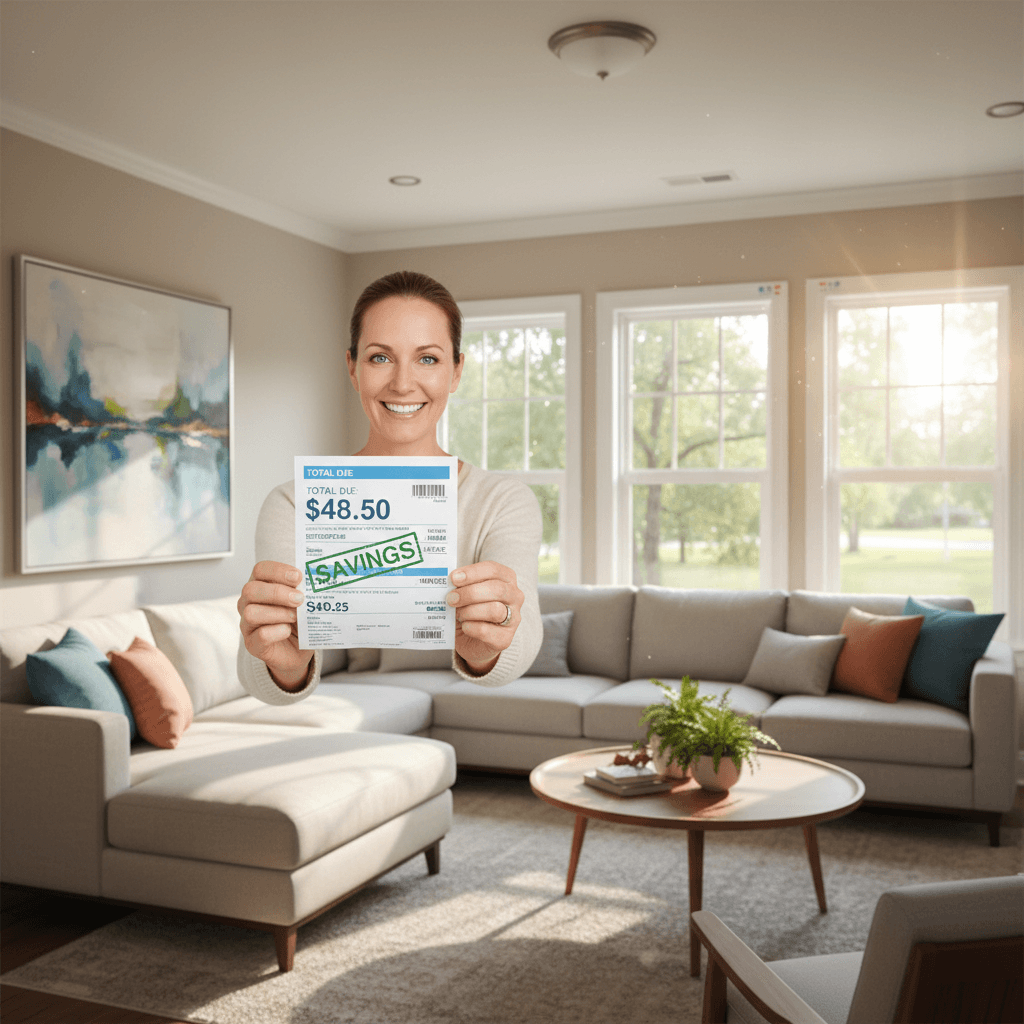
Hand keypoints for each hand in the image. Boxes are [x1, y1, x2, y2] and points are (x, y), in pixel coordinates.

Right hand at [238, 561, 312, 690]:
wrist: (298, 650)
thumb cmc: (298, 621)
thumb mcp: (303, 602)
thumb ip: (304, 591)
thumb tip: (316, 581)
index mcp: (261, 586)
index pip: (260, 570)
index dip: (278, 571)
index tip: (298, 576)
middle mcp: (249, 603)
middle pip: (250, 589)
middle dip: (277, 592)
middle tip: (299, 598)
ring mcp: (248, 625)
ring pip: (251, 613)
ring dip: (277, 613)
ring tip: (295, 617)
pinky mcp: (253, 644)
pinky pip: (260, 635)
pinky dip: (276, 632)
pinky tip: (288, 630)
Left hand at [446, 560, 522, 674]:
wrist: (473, 640)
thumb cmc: (470, 610)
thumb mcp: (466, 593)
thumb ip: (461, 586)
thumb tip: (446, 583)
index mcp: (506, 579)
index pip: (493, 570)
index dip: (472, 573)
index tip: (454, 578)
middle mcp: (515, 596)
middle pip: (496, 589)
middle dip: (470, 593)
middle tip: (451, 598)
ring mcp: (513, 618)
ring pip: (494, 610)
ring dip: (470, 611)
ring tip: (458, 614)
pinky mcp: (505, 638)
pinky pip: (486, 630)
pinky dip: (470, 627)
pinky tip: (464, 626)